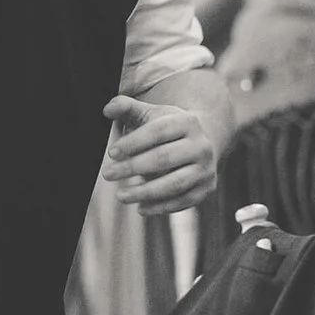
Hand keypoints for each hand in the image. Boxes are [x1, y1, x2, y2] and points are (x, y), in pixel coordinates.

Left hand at [104, 91, 217, 214]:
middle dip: (133, 167)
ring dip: (145, 192)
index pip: (158, 132)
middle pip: (164, 158)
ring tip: (121, 195)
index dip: (133, 142)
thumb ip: (127, 107)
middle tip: (108, 174)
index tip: (111, 153)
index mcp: (187, 122)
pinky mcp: (207, 188)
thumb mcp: (150, 114)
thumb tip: (108, 109)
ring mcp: (206, 169)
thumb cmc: (167, 129)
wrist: (202, 143)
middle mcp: (200, 146)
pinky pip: (182, 201)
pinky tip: (140, 208)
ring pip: (174, 184)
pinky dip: (160, 207)